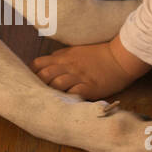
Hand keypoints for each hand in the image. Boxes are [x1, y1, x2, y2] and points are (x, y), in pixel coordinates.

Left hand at [30, 34, 151, 100]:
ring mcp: (79, 77)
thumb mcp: (75, 50)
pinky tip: (67, 101)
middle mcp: (68, 66)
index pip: (38, 64)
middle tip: (39, 92)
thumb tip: (46, 62)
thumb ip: (60, 57)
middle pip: (44, 75)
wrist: (120, 58)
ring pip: (56, 84)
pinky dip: (68, 98)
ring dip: (52, 92)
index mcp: (63, 57)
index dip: (32, 73)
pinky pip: (73, 93)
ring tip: (52, 98)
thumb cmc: (98, 54)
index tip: (32, 81)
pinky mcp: (89, 87)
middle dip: (39, 84)